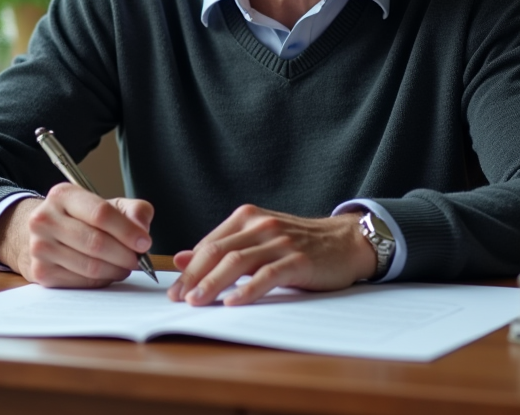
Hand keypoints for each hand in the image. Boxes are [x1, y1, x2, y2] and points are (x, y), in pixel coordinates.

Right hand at [0, 183, 153, 287]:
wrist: (38, 235)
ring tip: (125, 266)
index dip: (127, 230)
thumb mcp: (106, 205)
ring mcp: (39, 247)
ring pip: (91, 266)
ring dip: (116, 270)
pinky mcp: (41, 272)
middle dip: (125, 254)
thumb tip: (142, 229)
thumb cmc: (79, 219)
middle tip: (138, 259)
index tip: (144, 242)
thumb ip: (132, 211)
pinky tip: (107, 273)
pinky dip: (102, 280)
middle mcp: (45, 219)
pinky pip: (82, 282)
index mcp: (63, 195)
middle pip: (96, 243)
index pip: (101, 213)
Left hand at [167, 205, 376, 306]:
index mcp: (247, 217)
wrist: (345, 241)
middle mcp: (261, 225)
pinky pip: (268, 275)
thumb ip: (223, 246)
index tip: (174, 290)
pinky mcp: (298, 260)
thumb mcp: (257, 239)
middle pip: (218, 251)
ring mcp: (280, 242)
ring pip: (238, 262)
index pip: (210, 244)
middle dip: (194, 277)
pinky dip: (248, 289)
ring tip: (197, 302)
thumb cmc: (299, 243)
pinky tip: (233, 302)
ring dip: (213, 283)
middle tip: (178, 298)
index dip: (189, 268)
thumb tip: (183, 258)